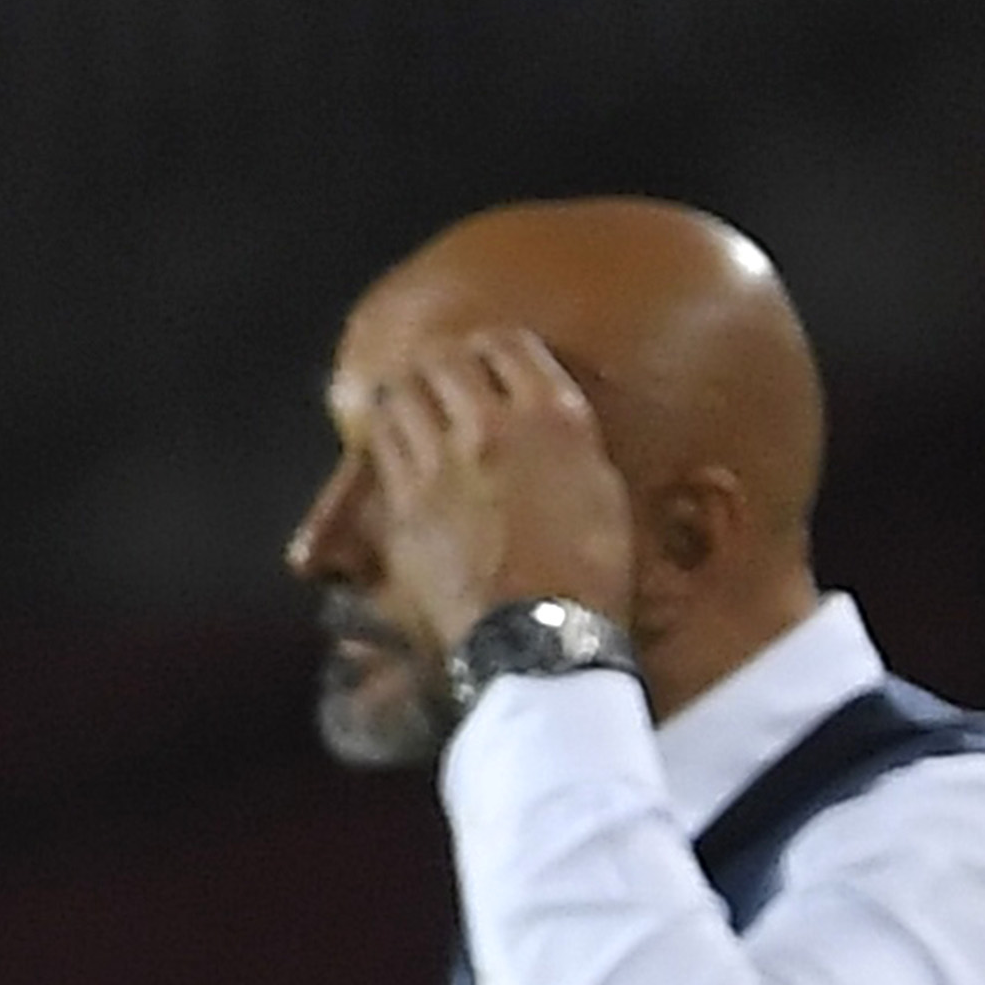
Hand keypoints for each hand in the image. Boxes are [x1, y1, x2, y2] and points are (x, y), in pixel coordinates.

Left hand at [351, 327, 636, 659]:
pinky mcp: (403, 500)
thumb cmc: (593, 575)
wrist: (543, 641)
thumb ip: (569, 443)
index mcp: (554, 419)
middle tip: (448, 383)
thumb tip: (547, 419)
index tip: (493, 362)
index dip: (494, 347)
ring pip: (401, 393)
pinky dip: (388, 436)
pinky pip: (380, 444)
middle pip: (444, 359)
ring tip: (416, 410)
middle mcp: (492, 425)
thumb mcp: (604, 495)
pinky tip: (399, 448)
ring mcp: (440, 462)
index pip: (508, 343)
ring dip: (408, 395)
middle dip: (444, 365)